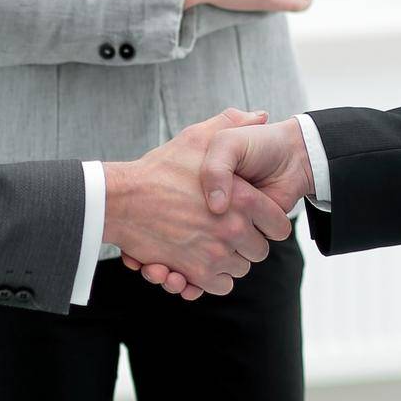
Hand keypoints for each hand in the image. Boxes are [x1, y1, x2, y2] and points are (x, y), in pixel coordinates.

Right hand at [104, 110, 293, 299]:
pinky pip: (220, 285)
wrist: (122, 200)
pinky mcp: (196, 273)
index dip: (269, 222)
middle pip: (259, 250)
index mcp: (242, 199)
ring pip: (239, 268)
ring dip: (228, 260)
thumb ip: (231, 124)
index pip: (279, 225)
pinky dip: (212, 277)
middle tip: (227, 229)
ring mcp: (215, 254)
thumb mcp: (197, 139)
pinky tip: (200, 260)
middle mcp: (233, 229)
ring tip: (210, 243)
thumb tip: (261, 115)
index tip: (256, 219)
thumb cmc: (158, 170)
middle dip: (246, 243)